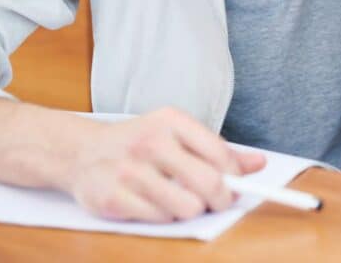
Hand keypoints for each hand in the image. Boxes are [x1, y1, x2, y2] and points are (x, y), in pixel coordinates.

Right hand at [68, 107, 265, 221]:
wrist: (81, 152)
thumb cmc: (138, 143)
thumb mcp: (177, 134)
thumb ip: (217, 150)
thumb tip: (259, 164)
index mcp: (170, 121)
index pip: (219, 153)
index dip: (235, 176)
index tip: (236, 184)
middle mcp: (149, 142)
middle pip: (208, 183)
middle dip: (221, 199)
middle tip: (219, 202)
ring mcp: (129, 171)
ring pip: (187, 207)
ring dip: (190, 210)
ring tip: (181, 199)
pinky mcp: (112, 198)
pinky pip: (159, 219)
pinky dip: (164, 217)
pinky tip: (155, 204)